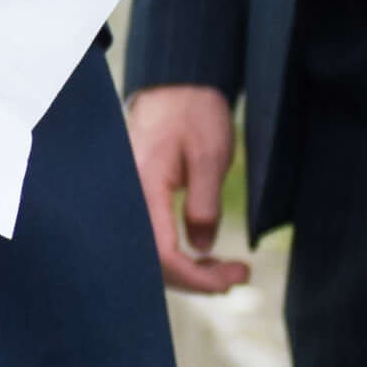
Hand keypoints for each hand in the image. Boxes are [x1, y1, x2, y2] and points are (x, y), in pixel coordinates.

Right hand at [127, 85, 246, 292]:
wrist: (175, 86)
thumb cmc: (193, 113)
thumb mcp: (211, 156)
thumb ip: (205, 204)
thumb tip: (201, 248)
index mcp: (145, 189)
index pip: (164, 254)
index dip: (198, 277)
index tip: (233, 279)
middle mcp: (130, 199)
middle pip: (153, 263)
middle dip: (196, 280)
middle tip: (237, 276)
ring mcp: (131, 200)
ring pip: (150, 254)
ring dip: (188, 270)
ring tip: (226, 269)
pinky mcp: (137, 200)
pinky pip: (150, 238)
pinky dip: (177, 254)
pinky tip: (202, 254)